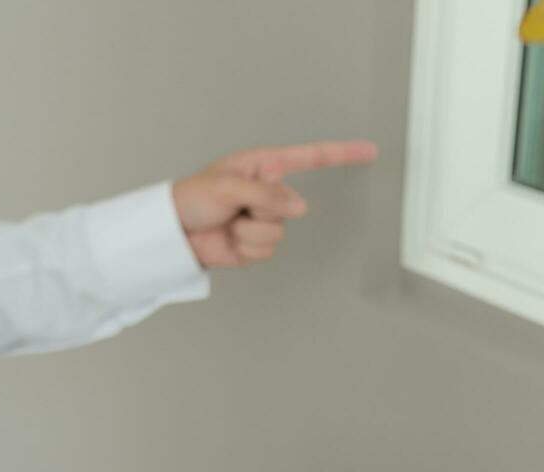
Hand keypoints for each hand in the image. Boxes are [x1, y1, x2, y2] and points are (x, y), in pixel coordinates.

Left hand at [171, 140, 377, 267]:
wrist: (175, 234)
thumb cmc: (192, 199)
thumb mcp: (228, 187)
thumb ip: (267, 195)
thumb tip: (298, 207)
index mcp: (263, 165)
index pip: (310, 157)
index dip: (341, 154)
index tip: (368, 150)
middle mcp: (268, 191)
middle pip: (290, 205)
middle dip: (262, 210)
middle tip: (234, 207)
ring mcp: (264, 218)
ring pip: (279, 232)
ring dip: (250, 232)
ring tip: (229, 223)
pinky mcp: (257, 244)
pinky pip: (267, 249)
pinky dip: (246, 247)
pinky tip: (229, 239)